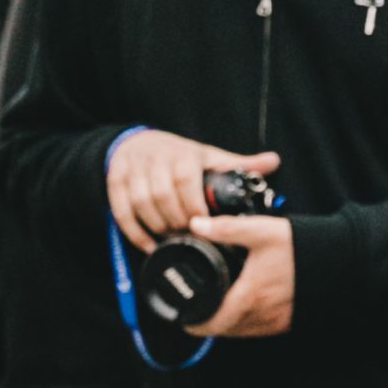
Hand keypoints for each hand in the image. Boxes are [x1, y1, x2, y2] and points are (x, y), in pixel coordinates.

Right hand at [106, 129, 278, 253]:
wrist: (137, 142)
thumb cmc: (179, 156)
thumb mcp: (208, 156)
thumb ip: (237, 164)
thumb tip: (273, 161)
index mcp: (181, 153)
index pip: (185, 179)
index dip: (193, 205)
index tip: (202, 224)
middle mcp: (154, 159)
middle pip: (162, 194)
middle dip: (176, 219)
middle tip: (188, 237)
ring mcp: (132, 171)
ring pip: (141, 203)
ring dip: (157, 227)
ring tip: (171, 240)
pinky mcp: (115, 182)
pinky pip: (121, 211)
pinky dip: (135, 233)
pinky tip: (149, 245)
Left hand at [188, 213, 294, 338]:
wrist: (338, 263)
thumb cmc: (301, 249)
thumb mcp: (260, 231)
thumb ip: (225, 228)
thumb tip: (196, 224)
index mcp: (249, 297)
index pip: (213, 323)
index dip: (194, 324)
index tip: (183, 318)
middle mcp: (262, 316)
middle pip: (225, 331)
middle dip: (208, 323)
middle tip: (195, 312)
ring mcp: (276, 322)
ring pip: (242, 332)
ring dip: (227, 324)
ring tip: (217, 308)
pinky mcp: (288, 322)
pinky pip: (260, 330)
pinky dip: (246, 323)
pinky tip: (245, 307)